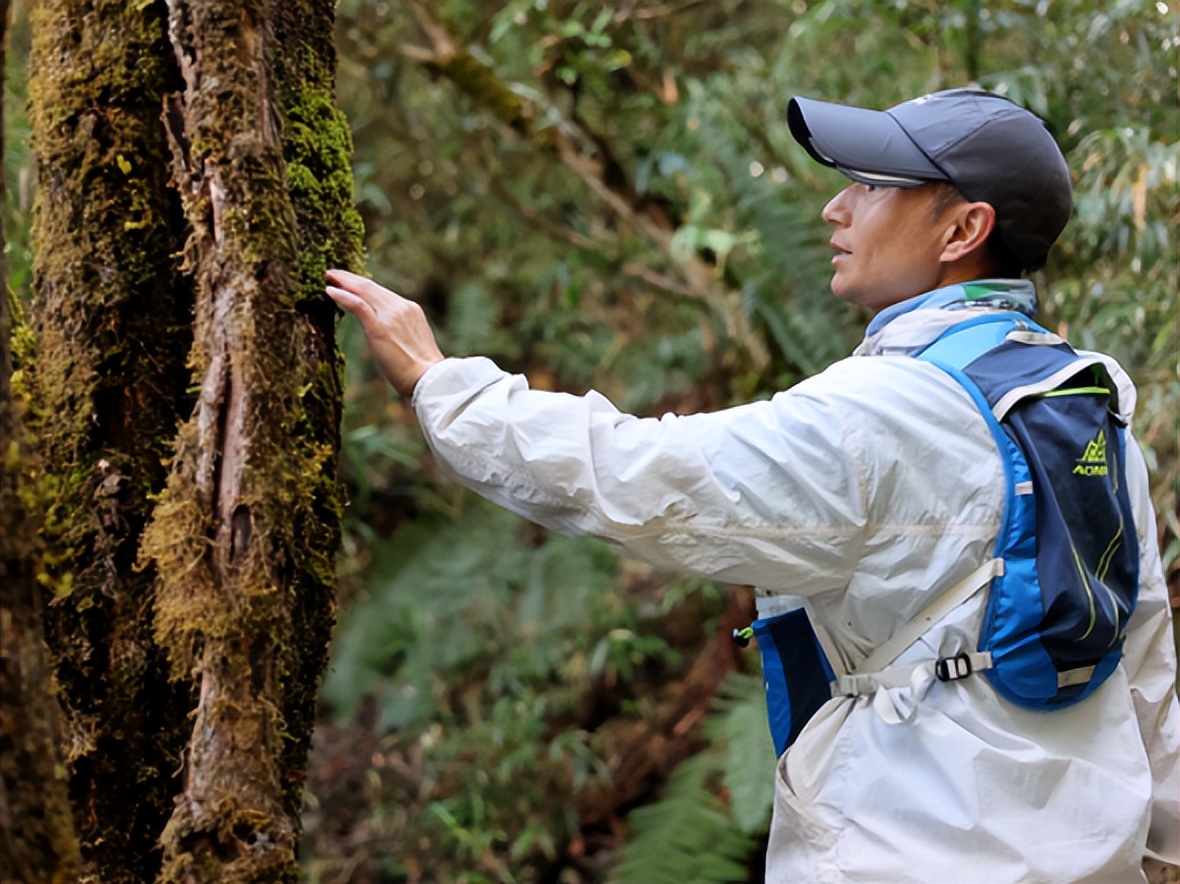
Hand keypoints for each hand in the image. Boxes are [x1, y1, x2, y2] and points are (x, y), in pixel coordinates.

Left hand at [325, 269, 444, 395]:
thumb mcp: (413, 341)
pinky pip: (357, 305)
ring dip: (344, 282)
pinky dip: (342, 296)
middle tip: (332, 274)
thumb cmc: (422, 369)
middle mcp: (401, 307)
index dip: (362, 285)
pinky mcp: (378, 328)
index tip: (349, 281)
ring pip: (363, 291)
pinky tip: (330, 291)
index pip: (382, 292)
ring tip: (328, 278)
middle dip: (350, 278)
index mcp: (410, 309)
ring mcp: (389, 316)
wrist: (429, 379)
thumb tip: (387, 334)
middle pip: (370, 286)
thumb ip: (400, 331)